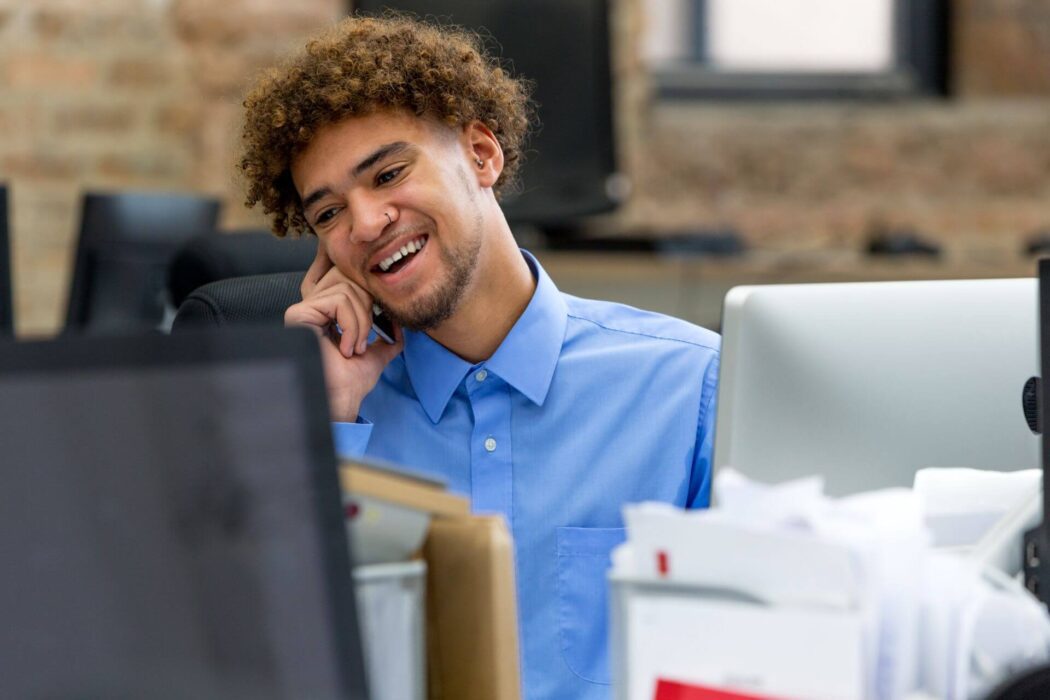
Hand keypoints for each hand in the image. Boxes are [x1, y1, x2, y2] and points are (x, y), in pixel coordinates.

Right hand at [285, 246, 403, 421]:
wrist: (341, 399)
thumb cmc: (352, 381)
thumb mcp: (377, 354)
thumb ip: (388, 337)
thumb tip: (398, 321)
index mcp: (328, 314)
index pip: (355, 284)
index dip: (371, 302)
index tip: (376, 330)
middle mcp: (313, 308)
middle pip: (351, 282)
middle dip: (367, 313)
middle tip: (363, 343)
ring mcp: (304, 309)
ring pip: (347, 291)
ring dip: (360, 324)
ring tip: (354, 348)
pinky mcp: (299, 314)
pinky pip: (338, 301)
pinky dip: (351, 326)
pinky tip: (345, 348)